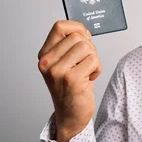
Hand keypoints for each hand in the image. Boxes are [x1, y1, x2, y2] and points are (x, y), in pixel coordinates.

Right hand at [37, 21, 101, 141]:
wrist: (71, 115)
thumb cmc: (71, 87)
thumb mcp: (65, 62)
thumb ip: (70, 45)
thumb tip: (83, 30)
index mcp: (44, 54)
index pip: (60, 26)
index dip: (78, 29)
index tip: (84, 39)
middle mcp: (47, 62)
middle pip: (78, 37)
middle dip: (89, 48)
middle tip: (85, 63)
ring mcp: (58, 70)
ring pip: (87, 47)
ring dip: (93, 60)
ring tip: (86, 72)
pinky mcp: (71, 79)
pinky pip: (94, 60)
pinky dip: (97, 70)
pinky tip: (88, 79)